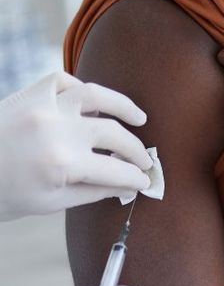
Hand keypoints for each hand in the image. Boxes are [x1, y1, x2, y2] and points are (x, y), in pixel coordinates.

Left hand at [0, 71, 152, 220]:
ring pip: (97, 96)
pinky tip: (92, 105)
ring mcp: (43, 106)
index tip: (146, 182)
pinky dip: (81, 90)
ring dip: (123, 107)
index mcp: (63, 163)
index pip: (117, 170)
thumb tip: (126, 186)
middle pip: (115, 135)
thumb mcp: (52, 203)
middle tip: (144, 161)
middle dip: (136, 151)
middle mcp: (57, 129)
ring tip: (139, 119)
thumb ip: (94, 191)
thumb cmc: (5, 193)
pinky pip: (64, 81)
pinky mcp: (31, 94)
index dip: (136, 178)